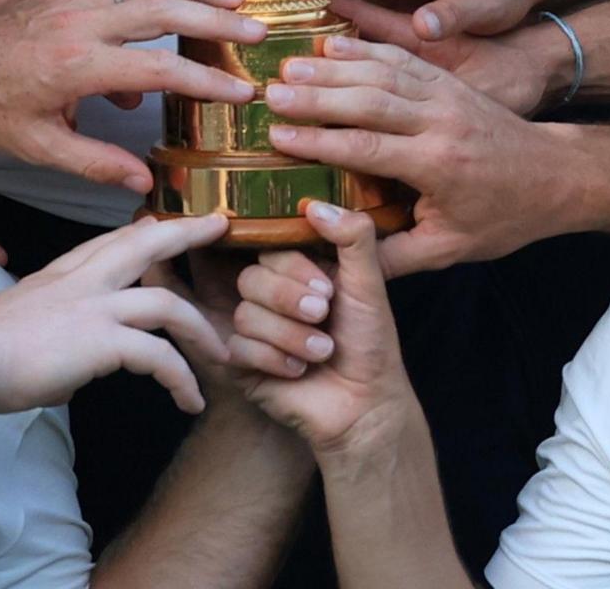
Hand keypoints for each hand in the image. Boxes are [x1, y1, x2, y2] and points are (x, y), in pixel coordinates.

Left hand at [0, 0, 266, 192]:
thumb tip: (144, 184)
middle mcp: (82, 21)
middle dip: (216, 17)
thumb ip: (92, 161)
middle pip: (164, 7)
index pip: (157, 67)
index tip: (240, 91)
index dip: (204, 79)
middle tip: (257, 31)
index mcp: (75, 63)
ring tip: (237, 0)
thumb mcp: (32, 144)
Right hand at [0, 211, 228, 414]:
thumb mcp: (24, 330)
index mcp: (62, 274)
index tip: (163, 226)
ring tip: (222, 355)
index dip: (143, 232)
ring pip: (167, 302)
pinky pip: (160, 356)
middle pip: (147, 244)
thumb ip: (56, 341)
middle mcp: (83, 281)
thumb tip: (67, 371)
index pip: (111, 242)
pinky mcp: (103, 341)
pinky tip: (190, 400)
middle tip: (218, 227)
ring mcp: (96, 307)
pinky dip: (182, 378)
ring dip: (200, 329)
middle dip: (186, 233)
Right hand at [222, 202, 424, 457]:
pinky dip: (274, 360)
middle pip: (250, 279)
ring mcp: (255, 330)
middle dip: (290, 302)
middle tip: (324, 317)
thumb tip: (316, 204)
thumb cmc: (371, 345)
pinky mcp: (243, 364)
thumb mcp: (368, 284)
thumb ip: (352, 238)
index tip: (328, 291)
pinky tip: (300, 372)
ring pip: (245, 314)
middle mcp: (271, 296)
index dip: (294, 268)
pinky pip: (238, 348)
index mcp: (298, 272)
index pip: (270, 249)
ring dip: (289, 336)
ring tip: (322, 352)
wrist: (365, 406)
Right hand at [262, 33, 581, 274]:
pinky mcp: (448, 82)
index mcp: (438, 164)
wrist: (557, 176)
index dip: (319, 140)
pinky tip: (330, 43)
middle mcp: (441, 121)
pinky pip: (402, 59)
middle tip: (269, 93)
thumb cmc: (502, 218)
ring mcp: (447, 95)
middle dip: (316, 95)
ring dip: (332, 67)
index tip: (276, 136)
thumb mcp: (449, 250)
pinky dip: (364, 49)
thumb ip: (389, 257)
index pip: (367, 146)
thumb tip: (330, 256)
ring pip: (382, 72)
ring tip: (287, 66)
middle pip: (369, 99)